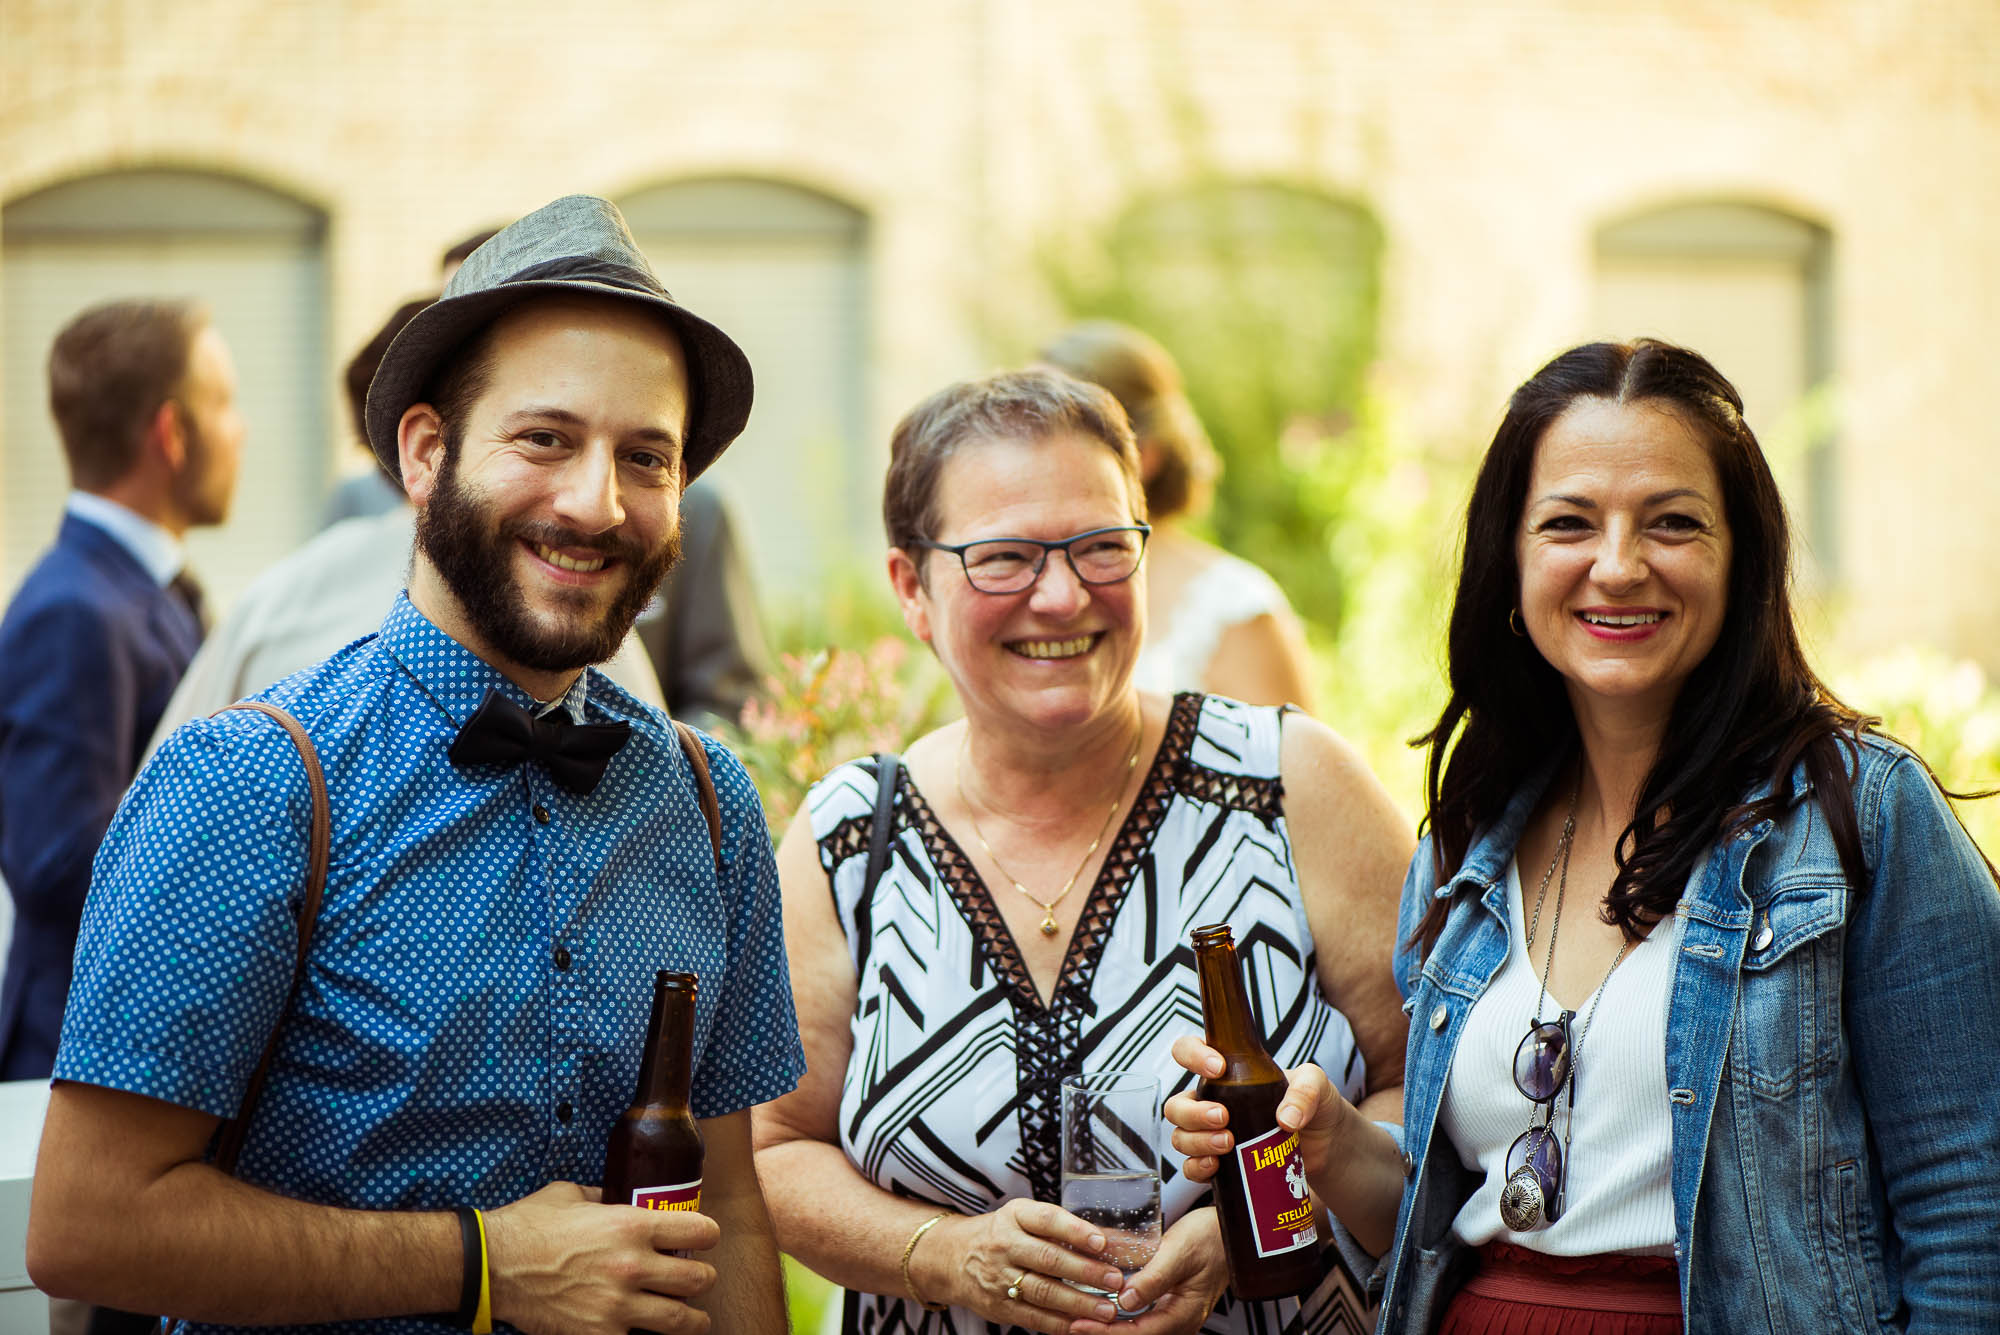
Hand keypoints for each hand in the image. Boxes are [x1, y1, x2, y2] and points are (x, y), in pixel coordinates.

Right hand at [484, 1181, 720, 1334]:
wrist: (492, 1267)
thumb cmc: (529, 1225)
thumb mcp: (573, 1195)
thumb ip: (605, 1196)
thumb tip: (619, 1195)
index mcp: (631, 1225)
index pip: (700, 1231)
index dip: (708, 1234)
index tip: (705, 1238)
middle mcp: (632, 1267)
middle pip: (699, 1280)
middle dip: (703, 1279)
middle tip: (697, 1280)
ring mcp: (616, 1306)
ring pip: (682, 1321)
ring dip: (692, 1319)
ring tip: (693, 1317)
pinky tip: (646, 1332)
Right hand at [912, 1198, 1128, 1333]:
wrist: (953, 1258)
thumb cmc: (1002, 1234)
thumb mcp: (1023, 1217)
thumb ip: (1061, 1227)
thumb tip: (1113, 1240)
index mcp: (1015, 1216)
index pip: (1046, 1220)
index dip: (1075, 1231)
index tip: (1102, 1242)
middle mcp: (1005, 1245)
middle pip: (1048, 1259)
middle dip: (1085, 1271)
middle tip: (1114, 1280)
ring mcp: (1000, 1278)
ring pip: (1043, 1292)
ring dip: (1079, 1303)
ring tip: (1107, 1309)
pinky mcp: (1000, 1307)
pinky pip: (1034, 1318)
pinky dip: (1061, 1324)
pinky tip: (1084, 1325)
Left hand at [1068, 1208, 1227, 1334]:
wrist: (1228, 1231)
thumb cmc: (1210, 1239)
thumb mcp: (1179, 1253)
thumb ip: (1153, 1278)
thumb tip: (1125, 1301)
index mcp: (1182, 1315)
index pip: (1136, 1334)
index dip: (1104, 1332)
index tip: (1078, 1325)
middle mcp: (1178, 1321)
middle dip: (1101, 1331)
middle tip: (1071, 1324)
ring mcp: (1173, 1315)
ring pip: (1135, 1328)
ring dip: (1108, 1324)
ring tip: (1080, 1316)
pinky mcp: (1168, 1305)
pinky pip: (1140, 1317)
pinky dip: (1118, 1313)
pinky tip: (1102, 1303)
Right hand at [1164, 1035, 1347, 1186]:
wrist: (1329, 1145)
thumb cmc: (1317, 1105)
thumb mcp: (1316, 1085)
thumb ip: (1305, 1092)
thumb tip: (1285, 1119)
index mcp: (1229, 1071)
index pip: (1189, 1051)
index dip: (1192, 1055)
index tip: (1218, 1068)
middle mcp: (1214, 1101)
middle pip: (1177, 1105)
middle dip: (1193, 1113)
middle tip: (1224, 1118)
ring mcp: (1214, 1134)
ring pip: (1180, 1136)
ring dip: (1196, 1141)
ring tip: (1227, 1144)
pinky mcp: (1222, 1164)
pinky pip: (1191, 1167)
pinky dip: (1197, 1168)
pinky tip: (1216, 1168)